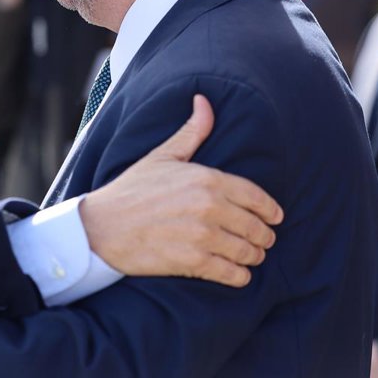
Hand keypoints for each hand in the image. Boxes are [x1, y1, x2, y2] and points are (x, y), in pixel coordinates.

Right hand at [80, 95, 283, 285]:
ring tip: (249, 257)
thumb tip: (204, 101)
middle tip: (262, 242)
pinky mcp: (193, 262)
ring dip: (253, 257)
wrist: (101, 227)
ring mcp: (202, 236)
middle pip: (256, 227)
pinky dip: (240, 276)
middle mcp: (209, 206)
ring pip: (248, 252)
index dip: (270, 210)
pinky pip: (232, 274)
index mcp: (207, 178)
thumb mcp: (162, 156)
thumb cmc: (131, 190)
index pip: (256, 197)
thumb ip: (192, 132)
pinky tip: (237, 274)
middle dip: (264, 237)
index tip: (276, 218)